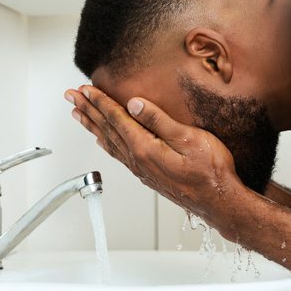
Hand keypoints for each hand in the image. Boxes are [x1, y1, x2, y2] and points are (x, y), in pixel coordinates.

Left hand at [64, 85, 247, 236]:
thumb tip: (135, 104)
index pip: (116, 118)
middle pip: (107, 129)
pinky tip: (103, 140)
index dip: (100, 101)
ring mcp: (142, 169)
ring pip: (109, 142)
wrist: (219, 201)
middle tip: (70, 96)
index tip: (85, 89)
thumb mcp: (188, 139)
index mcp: (145, 147)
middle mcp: (138, 160)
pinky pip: (119, 154)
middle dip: (88, 110)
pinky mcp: (148, 175)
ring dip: (93, 125)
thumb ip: (159, 120)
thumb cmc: (210, 172)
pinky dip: (106, 143)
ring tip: (79, 114)